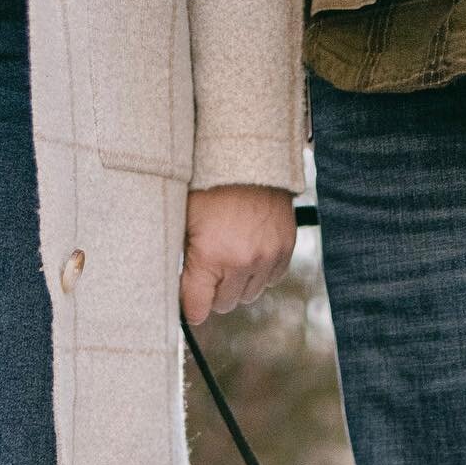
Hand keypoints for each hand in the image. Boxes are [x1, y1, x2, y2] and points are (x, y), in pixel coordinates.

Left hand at [180, 184, 295, 325]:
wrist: (248, 154)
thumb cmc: (207, 184)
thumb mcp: (183, 219)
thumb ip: (182, 260)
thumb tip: (181, 294)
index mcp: (210, 255)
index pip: (198, 309)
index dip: (190, 306)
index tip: (188, 298)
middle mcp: (241, 261)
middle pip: (224, 305)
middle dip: (214, 291)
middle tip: (208, 266)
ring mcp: (266, 257)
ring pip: (248, 296)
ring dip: (237, 283)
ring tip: (229, 255)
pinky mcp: (284, 249)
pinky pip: (270, 280)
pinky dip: (259, 272)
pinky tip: (249, 250)